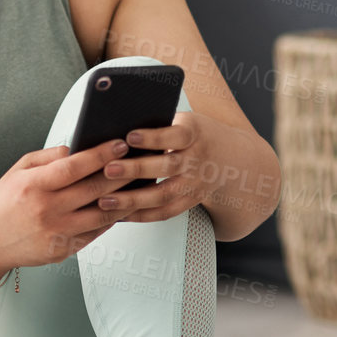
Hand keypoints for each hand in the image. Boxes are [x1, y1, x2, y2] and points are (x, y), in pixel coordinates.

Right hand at [0, 138, 130, 281]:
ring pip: (102, 214)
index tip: (119, 144)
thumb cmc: (3, 203)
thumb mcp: (17, 170)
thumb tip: (77, 149)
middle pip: (94, 190)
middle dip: (121, 173)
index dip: (101, 154)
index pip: (75, 166)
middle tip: (137, 161)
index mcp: (34, 186)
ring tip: (137, 186)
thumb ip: (48, 157)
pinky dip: (110, 219)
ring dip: (124, 199)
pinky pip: (94, 233)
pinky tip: (119, 207)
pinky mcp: (62, 250)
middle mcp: (46, 210)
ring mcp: (56, 233)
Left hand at [95, 109, 224, 222]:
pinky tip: (121, 214)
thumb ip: (159, 125)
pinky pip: (166, 212)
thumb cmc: (196, 134)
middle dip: (136, 169)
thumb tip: (118, 128)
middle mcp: (197, 160)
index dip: (153, 138)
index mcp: (195, 134)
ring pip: (164, 195)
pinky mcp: (191, 201)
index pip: (175, 136)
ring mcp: (196, 184)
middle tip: (108, 169)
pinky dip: (142, 215)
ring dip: (133, 199)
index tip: (129, 136)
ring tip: (106, 200)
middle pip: (167, 167)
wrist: (231, 157)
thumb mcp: (185, 121)